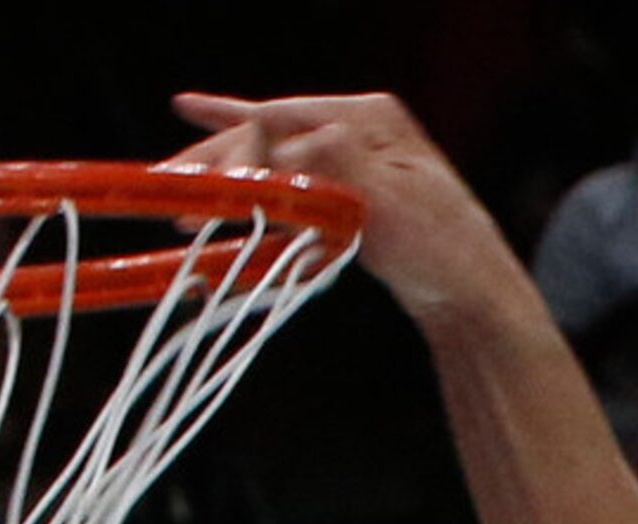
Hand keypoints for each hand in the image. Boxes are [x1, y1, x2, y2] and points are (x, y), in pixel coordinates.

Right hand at [166, 92, 527, 325]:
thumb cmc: (442, 247)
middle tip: (165, 184)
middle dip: (216, 160)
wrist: (472, 293)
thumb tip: (271, 135)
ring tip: (174, 187)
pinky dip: (253, 190)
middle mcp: (357, 127)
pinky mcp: (349, 194)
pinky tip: (214, 175)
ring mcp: (353, 159)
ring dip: (226, 175)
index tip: (191, 179)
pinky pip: (288, 187)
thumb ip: (328, 162)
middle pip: (270, 137)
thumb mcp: (386, 200)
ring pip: (273, 161)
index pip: (281, 121)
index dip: (230, 146)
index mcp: (368, 117)